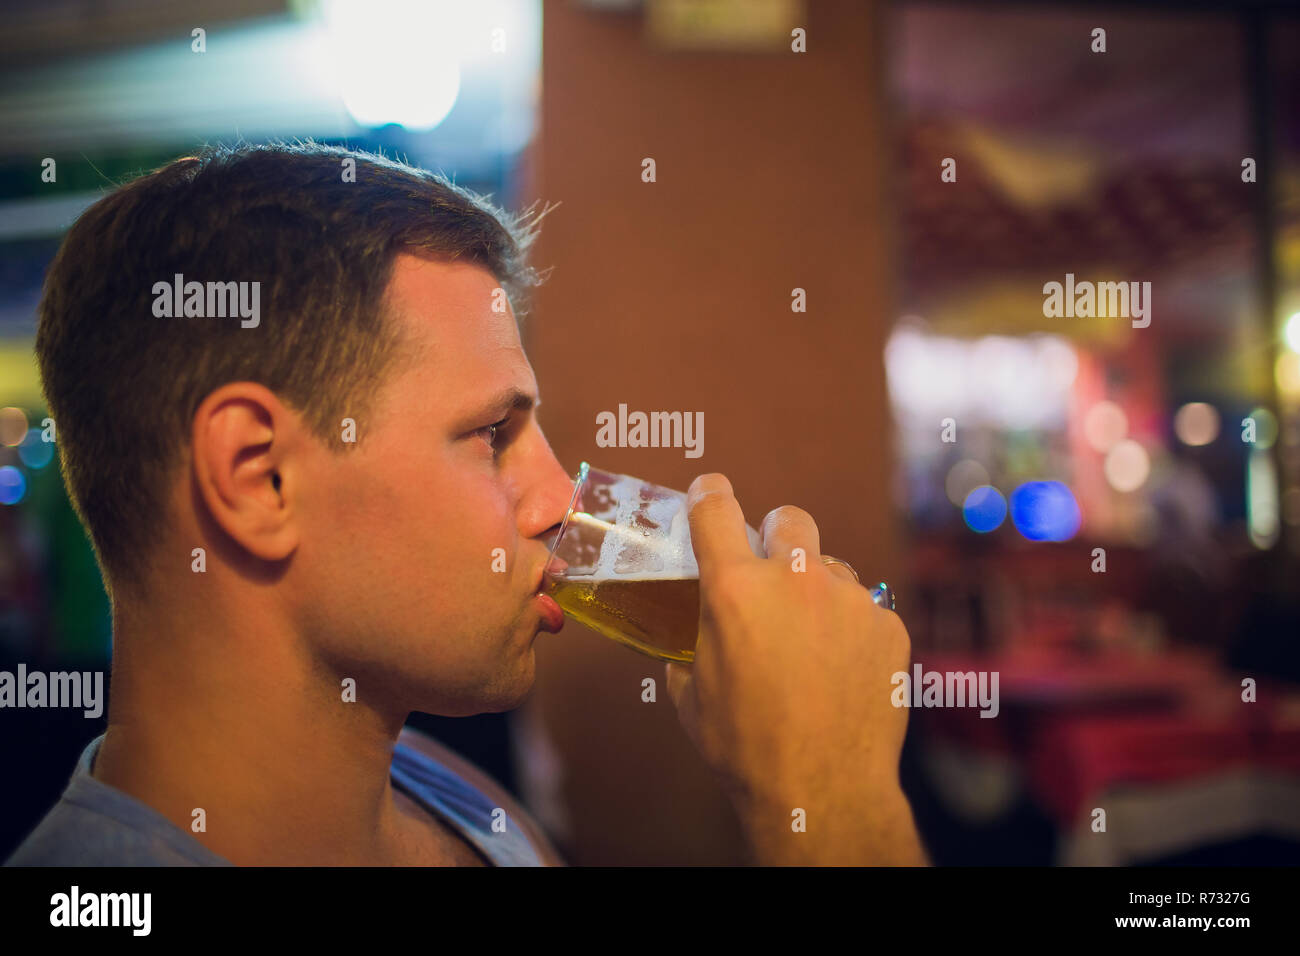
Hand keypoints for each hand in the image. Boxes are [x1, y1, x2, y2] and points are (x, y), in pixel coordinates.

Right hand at [665, 473, 926, 864]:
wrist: (821, 790)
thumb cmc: (746, 746)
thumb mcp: (692, 691)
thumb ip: (695, 641)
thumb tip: (698, 631)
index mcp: (735, 589)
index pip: (715, 510)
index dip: (709, 494)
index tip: (710, 491)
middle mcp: (794, 580)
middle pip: (788, 519)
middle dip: (776, 536)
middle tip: (771, 571)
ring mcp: (849, 599)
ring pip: (830, 568)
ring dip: (817, 591)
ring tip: (810, 645)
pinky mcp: (888, 624)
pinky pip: (864, 608)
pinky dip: (851, 630)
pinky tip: (841, 671)